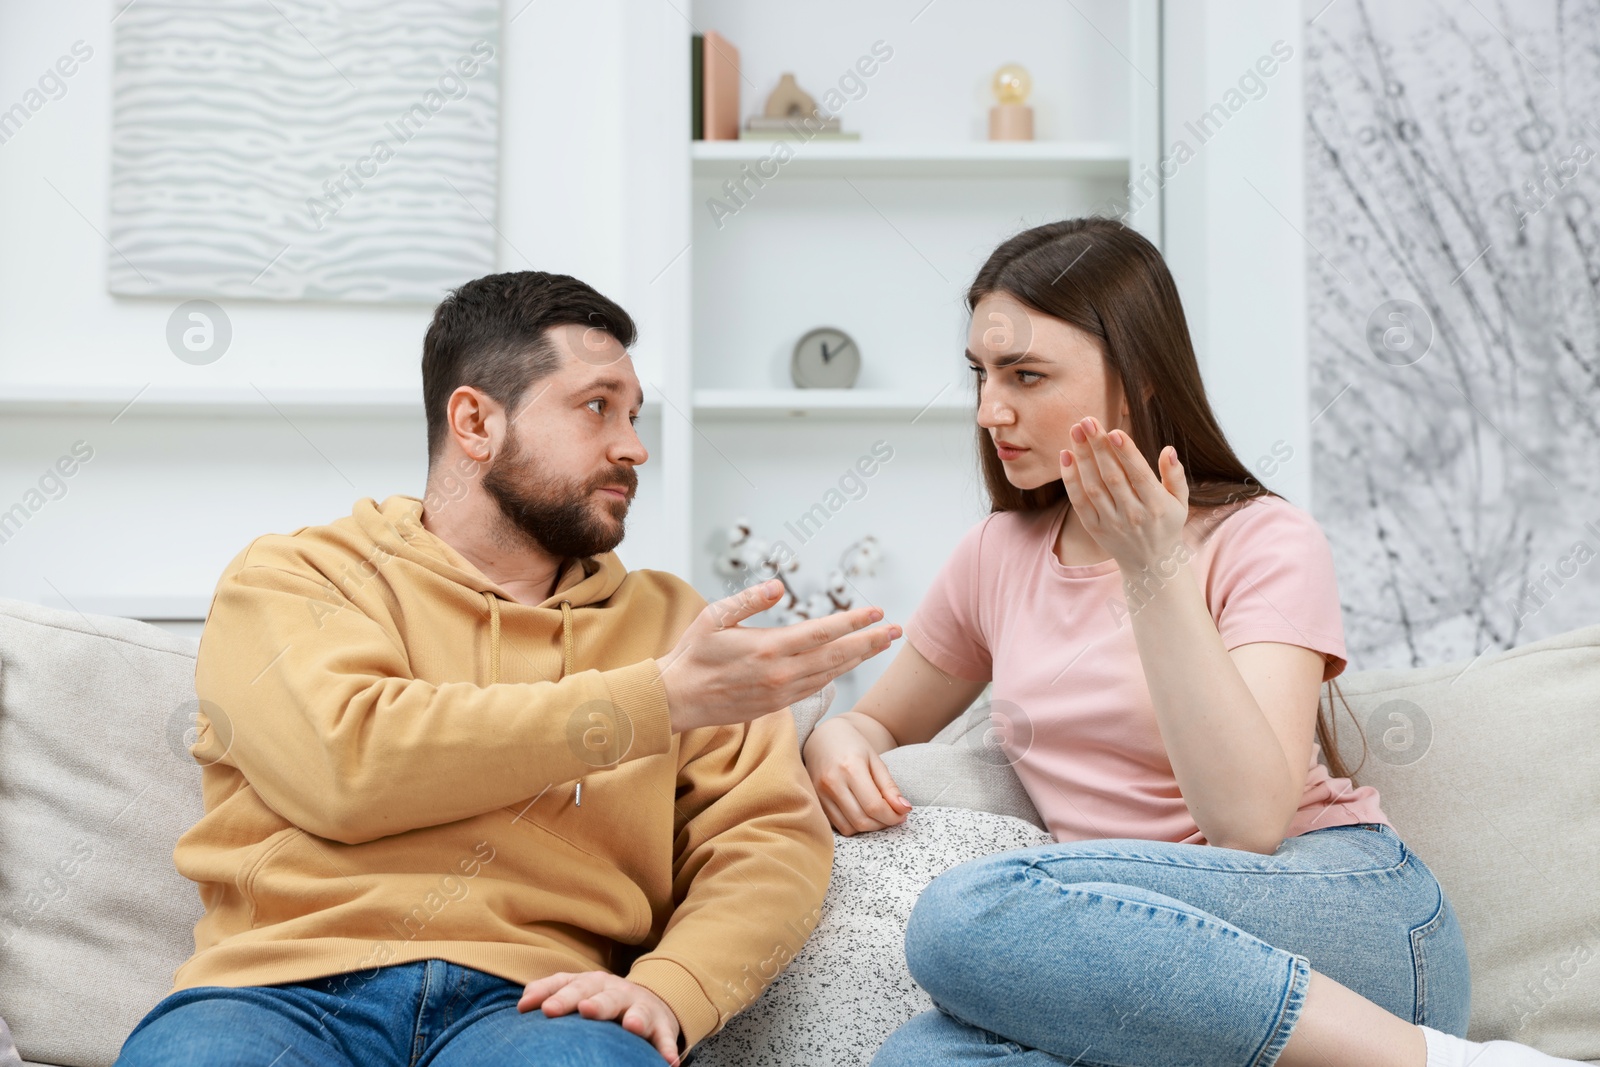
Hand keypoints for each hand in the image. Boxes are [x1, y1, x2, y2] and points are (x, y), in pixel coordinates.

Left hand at [519, 970, 681, 1063]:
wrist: (649, 1001)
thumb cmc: (601, 999)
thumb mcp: (578, 989)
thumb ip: (549, 991)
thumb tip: (522, 1004)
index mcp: (591, 984)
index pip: (571, 985)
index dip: (558, 995)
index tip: (544, 1009)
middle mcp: (616, 991)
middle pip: (604, 995)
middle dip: (595, 1002)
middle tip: (584, 1010)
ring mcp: (640, 1007)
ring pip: (638, 1012)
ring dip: (635, 1018)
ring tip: (630, 1026)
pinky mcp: (662, 1026)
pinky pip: (665, 1038)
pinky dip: (667, 1048)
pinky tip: (668, 1061)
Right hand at [656, 580, 901, 732]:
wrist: (676, 699)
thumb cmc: (693, 653)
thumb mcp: (714, 617)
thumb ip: (749, 600)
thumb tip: (779, 586)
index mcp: (769, 647)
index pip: (823, 632)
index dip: (854, 622)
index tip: (877, 612)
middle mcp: (781, 673)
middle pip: (837, 655)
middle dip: (870, 642)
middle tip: (896, 630)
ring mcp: (781, 692)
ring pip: (830, 673)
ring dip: (858, 658)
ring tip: (880, 644)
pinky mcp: (776, 705)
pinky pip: (815, 687)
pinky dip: (836, 673)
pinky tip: (848, 664)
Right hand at [804, 714, 912, 834]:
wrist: (823, 737)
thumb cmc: (852, 746)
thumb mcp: (875, 760)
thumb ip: (889, 787)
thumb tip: (904, 810)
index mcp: (851, 768)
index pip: (874, 806)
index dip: (892, 816)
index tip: (902, 815)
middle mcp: (832, 783)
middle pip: (862, 821)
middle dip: (883, 824)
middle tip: (893, 816)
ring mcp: (820, 794)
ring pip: (849, 828)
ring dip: (868, 828)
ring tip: (878, 815)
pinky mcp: (816, 802)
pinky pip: (837, 826)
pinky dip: (853, 825)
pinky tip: (861, 813)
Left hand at [1058, 415, 1189, 570]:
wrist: (1151, 565)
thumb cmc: (1167, 524)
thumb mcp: (1180, 502)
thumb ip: (1175, 475)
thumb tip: (1168, 449)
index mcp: (1156, 505)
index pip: (1139, 475)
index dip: (1126, 453)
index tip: (1113, 431)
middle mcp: (1133, 515)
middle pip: (1111, 476)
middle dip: (1098, 447)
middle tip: (1087, 421)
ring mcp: (1111, 523)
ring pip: (1093, 486)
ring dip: (1082, 457)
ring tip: (1076, 431)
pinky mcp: (1094, 528)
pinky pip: (1079, 501)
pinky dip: (1070, 479)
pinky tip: (1066, 456)